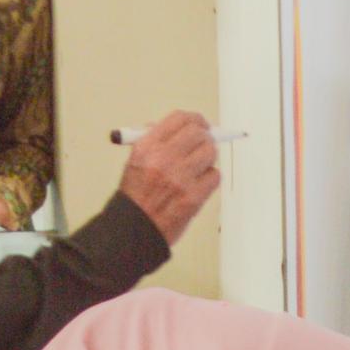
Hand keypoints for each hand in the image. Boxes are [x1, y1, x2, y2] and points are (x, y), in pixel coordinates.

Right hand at [114, 112, 222, 240]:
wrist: (134, 230)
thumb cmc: (136, 197)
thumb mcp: (135, 161)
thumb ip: (155, 141)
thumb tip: (181, 128)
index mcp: (146, 147)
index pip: (179, 119)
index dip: (194, 119)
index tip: (200, 123)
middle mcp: (162, 159)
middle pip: (198, 133)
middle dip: (205, 136)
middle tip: (205, 141)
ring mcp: (179, 179)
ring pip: (210, 152)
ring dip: (208, 156)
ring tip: (199, 165)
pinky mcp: (193, 197)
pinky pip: (214, 176)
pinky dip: (210, 178)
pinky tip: (199, 183)